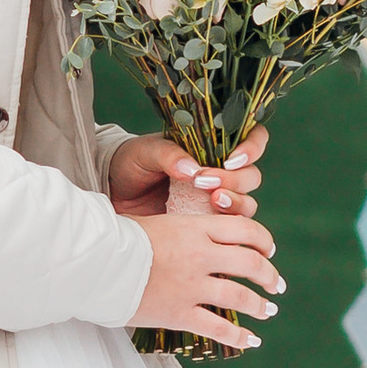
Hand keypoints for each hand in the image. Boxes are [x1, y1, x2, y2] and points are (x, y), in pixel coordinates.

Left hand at [110, 125, 269, 222]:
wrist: (114, 194)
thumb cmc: (132, 163)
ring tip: (213, 200)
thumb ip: (169, 155)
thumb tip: (192, 169)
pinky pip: (230, 229)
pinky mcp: (208, 224)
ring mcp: (216, 200)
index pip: (250, 138)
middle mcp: (220, 173)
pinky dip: (227, 227)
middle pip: (251, 176)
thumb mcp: (146, 152)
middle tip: (207, 183)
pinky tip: (210, 224)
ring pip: (247, 203)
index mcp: (212, 146)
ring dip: (236, 203)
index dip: (252, 147)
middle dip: (235, 180)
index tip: (232, 160)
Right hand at [123, 195, 282, 348]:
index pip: (244, 229)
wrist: (95, 263)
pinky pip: (218, 327)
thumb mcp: (155, 221)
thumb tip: (189, 231)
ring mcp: (192, 286)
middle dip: (269, 274)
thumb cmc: (117, 239)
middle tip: (276, 284)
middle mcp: (201, 255)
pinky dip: (239, 336)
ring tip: (269, 310)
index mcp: (195, 228)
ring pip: (240, 296)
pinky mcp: (180, 313)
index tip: (269, 249)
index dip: (263, 240)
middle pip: (250, 262)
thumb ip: (180, 229)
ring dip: (260, 305)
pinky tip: (252, 341)